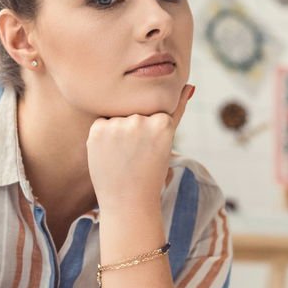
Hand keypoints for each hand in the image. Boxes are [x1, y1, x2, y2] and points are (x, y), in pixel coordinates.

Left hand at [87, 83, 194, 211]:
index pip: (152, 110)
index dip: (149, 131)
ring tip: (122, 156)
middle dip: (133, 129)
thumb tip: (189, 85)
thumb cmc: (150, 172)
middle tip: (135, 156)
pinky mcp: (98, 130)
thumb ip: (177, 110)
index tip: (149, 149)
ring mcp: (118, 125)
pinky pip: (101, 123)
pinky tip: (109, 154)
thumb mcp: (168, 139)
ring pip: (117, 116)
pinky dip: (102, 137)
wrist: (128, 202)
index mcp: (163, 121)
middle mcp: (141, 120)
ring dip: (117, 131)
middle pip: (134, 112)